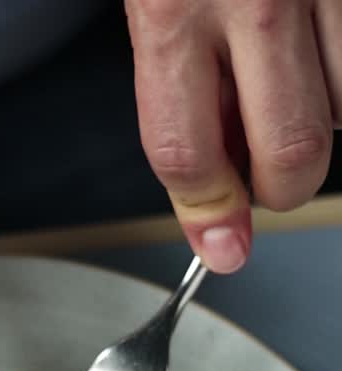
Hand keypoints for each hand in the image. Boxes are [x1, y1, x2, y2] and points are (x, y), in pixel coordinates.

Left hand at [125, 0, 339, 271]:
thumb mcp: (153, 14)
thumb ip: (176, 108)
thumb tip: (217, 220)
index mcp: (171, 13)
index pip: (187, 156)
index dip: (207, 213)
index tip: (221, 241)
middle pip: (289, 154)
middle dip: (279, 190)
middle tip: (261, 177)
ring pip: (339, 113)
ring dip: (316, 127)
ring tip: (280, 92)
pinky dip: (338, 87)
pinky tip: (305, 61)